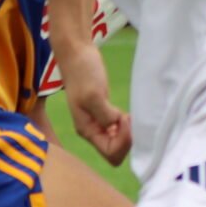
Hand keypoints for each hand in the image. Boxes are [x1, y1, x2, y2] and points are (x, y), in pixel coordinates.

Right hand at [58, 45, 130, 164]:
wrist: (77, 53)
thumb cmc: (83, 72)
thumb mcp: (94, 94)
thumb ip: (105, 115)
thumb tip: (116, 128)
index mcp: (86, 130)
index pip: (110, 153)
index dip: (123, 142)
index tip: (124, 118)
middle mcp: (92, 130)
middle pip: (115, 152)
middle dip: (126, 139)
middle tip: (127, 117)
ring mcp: (99, 122)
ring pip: (118, 142)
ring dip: (128, 132)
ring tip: (127, 114)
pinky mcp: (105, 112)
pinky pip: (119, 130)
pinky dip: (126, 125)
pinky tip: (127, 113)